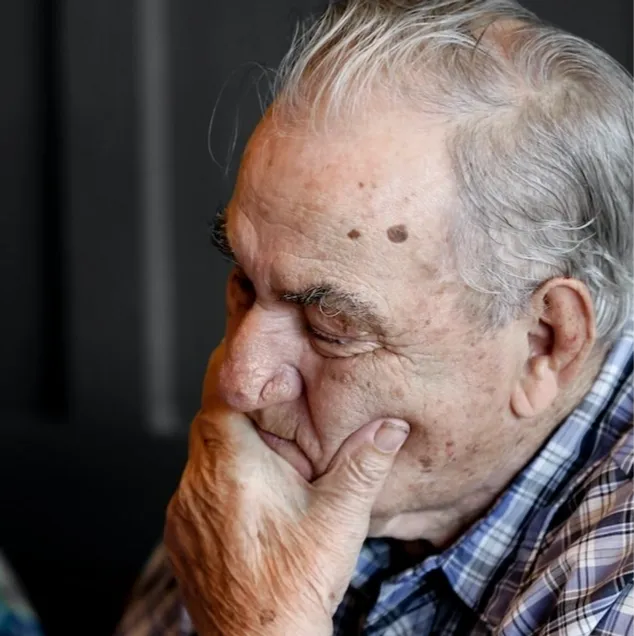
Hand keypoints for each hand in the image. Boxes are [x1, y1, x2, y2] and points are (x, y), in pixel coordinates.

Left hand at [164, 343, 409, 634]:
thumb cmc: (295, 585)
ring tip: (265, 453)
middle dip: (239, 409)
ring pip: (201, 456)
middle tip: (270, 404)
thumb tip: (390, 426)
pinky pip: (194, 488)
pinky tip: (249, 495)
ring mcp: (184, 510)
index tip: (249, 358)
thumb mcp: (340, 517)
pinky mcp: (181, 533)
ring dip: (229, 447)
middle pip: (210, 422)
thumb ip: (365, 463)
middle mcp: (198, 484)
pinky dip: (217, 479)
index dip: (233, 371)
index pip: (218, 395)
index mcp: (232, 467)